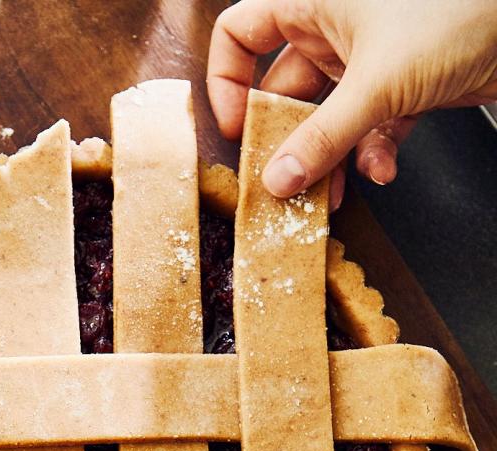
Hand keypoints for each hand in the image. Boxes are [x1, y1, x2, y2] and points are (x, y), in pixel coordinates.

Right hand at [207, 0, 496, 205]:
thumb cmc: (460, 11)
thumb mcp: (377, 84)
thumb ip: (322, 139)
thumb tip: (278, 179)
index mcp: (314, 1)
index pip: (241, 34)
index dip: (228, 82)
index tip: (236, 129)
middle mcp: (335, 26)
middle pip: (282, 92)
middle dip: (284, 141)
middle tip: (281, 181)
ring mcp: (367, 57)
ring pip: (325, 118)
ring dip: (327, 160)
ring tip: (329, 193)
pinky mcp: (400, 84)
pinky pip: (368, 127)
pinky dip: (371, 153)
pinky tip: (381, 170)